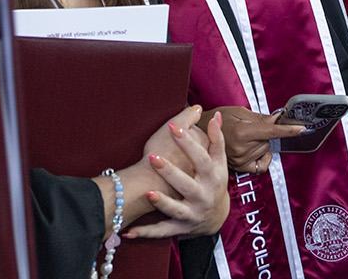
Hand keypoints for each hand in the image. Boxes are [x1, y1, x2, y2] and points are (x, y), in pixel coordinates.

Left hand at [126, 109, 230, 238]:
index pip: (201, 158)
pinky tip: (128, 231)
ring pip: (176, 210)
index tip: (173, 127)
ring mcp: (192, 214)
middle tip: (153, 157)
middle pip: (187, 185)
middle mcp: (203, 197)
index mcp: (213, 177)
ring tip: (148, 193)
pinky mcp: (180, 228)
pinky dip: (146, 232)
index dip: (188, 143)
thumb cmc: (215, 181)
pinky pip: (162, 231)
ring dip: (162, 203)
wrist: (217, 217)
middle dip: (171, 172)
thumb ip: (216, 139)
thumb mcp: (219, 162)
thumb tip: (216, 115)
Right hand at [209, 106, 303, 173]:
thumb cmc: (218, 119)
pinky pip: (261, 165)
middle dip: (265, 133)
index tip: (302, 128)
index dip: (288, 129)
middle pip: (269, 141)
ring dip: (261, 143)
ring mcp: (241, 161)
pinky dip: (262, 156)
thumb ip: (260, 118)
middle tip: (250, 128)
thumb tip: (278, 118)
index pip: (272, 131)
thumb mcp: (239, 112)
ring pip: (265, 150)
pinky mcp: (240, 168)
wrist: (199, 133)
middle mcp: (242, 149)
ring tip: (245, 138)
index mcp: (243, 132)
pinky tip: (253, 150)